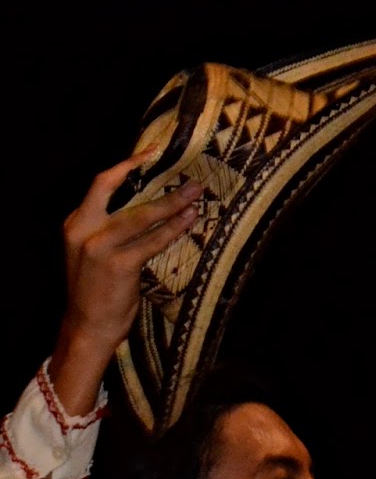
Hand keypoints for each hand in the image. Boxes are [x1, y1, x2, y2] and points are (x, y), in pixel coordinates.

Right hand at [62, 150, 202, 350]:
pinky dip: (173, 229)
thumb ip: (112, 230)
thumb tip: (152, 208)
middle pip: (117, 190)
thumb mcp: (94, 253)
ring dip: (172, 204)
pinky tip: (190, 220)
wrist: (88, 326)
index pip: (101, 183)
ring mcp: (98, 247)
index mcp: (76, 223)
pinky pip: (152, 242)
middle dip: (151, 177)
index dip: (127, 165)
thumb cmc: (98, 290)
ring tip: (196, 194)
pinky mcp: (118, 265)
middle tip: (184, 174)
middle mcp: (82, 229)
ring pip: (141, 216)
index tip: (152, 152)